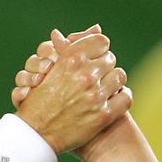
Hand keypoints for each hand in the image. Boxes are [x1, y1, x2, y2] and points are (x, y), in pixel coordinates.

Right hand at [14, 26, 130, 153]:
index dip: (99, 48)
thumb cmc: (40, 98)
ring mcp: (96, 96)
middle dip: (105, 65)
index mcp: (71, 60)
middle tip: (98, 74)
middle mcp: (85, 75)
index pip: (101, 42)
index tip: (96, 56)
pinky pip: (126, 98)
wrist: (36, 134)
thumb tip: (97, 27)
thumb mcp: (52, 67)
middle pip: (110, 59)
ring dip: (114, 81)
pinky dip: (122, 97)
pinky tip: (114, 100)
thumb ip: (73, 46)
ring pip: (120, 76)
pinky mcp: (103, 115)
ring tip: (106, 86)